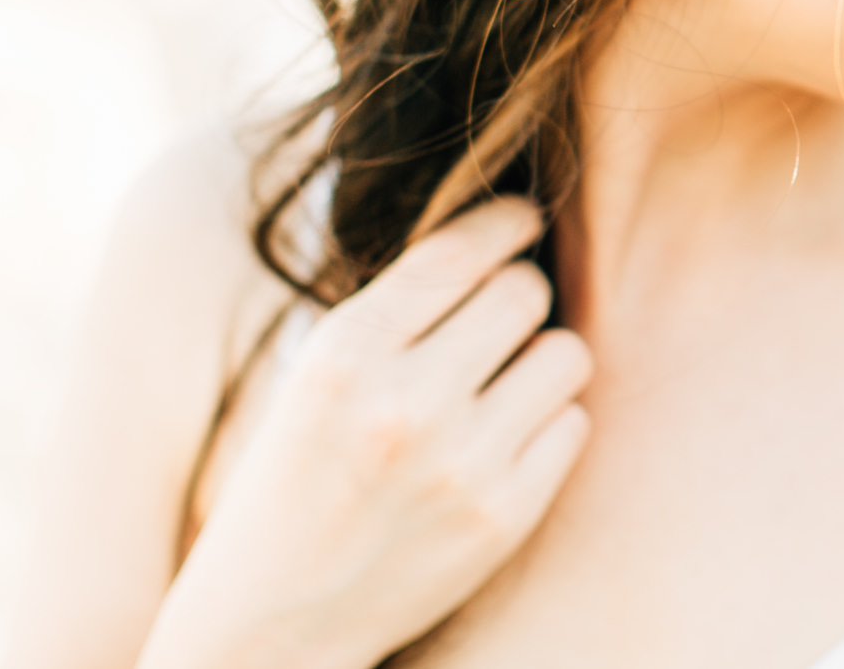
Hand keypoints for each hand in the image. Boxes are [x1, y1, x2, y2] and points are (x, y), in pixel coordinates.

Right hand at [138, 197, 592, 668]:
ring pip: (566, 354)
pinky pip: (573, 425)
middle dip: (522, 297)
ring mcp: (460, 464)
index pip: (460, 250)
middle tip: (501, 322)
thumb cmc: (296, 482)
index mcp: (344, 354)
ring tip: (503, 386)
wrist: (270, 626)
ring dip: (544, 361)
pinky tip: (504, 443)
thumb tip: (502, 231)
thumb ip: (399, 310)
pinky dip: (549, 427)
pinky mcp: (503, 516)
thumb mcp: (316, 378)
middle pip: (527, 292)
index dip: (507, 221)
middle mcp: (404, 404)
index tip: (523, 218)